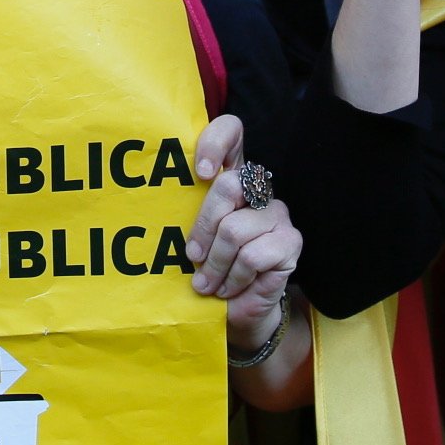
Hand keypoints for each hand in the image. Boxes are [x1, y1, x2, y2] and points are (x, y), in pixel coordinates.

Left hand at [185, 114, 301, 348]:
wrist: (236, 312)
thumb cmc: (209, 270)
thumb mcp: (191, 239)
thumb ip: (183, 213)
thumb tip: (154, 198)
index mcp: (231, 178)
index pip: (232, 132)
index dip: (216, 142)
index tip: (199, 171)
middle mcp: (258, 189)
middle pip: (228, 186)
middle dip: (202, 228)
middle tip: (192, 258)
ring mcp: (278, 214)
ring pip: (235, 230)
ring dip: (215, 265)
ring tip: (207, 284)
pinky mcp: (290, 242)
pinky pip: (252, 256)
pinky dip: (233, 278)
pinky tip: (229, 288)